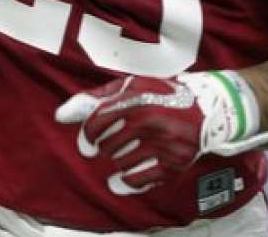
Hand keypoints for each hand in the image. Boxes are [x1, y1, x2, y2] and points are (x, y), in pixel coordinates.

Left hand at [55, 71, 267, 194]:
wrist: (206, 108)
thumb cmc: (161, 94)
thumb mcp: (131, 86)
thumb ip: (96, 99)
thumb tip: (61, 114)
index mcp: (135, 99)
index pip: (96, 124)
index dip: (88, 134)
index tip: (90, 140)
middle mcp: (148, 122)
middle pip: (106, 146)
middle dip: (105, 146)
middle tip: (117, 140)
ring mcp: (162, 144)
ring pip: (119, 163)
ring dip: (118, 160)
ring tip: (130, 149)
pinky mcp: (173, 164)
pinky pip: (136, 181)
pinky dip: (125, 181)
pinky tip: (123, 177)